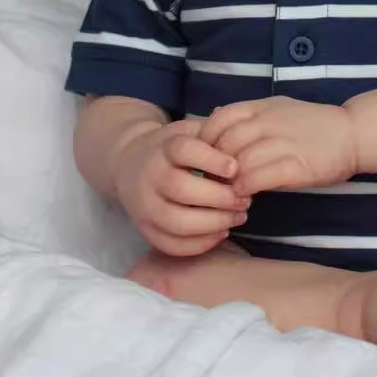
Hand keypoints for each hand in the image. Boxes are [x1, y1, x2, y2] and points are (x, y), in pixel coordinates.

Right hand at [112, 119, 251, 256]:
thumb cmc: (173, 148)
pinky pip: (171, 245)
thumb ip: (215, 137)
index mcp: (164, 147)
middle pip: (181, 189)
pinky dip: (200, 243)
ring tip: (238, 217)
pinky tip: (221, 232)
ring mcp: (144, 205)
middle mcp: (150, 176)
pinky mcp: (145, 230)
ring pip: (176, 221)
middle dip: (219, 198)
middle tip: (244, 200)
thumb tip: (245, 150)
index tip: (235, 168)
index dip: (212, 160)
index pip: (184, 150)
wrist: (131, 163)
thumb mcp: (191, 132)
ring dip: (213, 223)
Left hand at [200, 97, 358, 195]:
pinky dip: (247, 188)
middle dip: (214, 165)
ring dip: (229, 180)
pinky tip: (246, 195)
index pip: (221, 117)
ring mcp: (284, 143)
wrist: (353, 133)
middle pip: (226, 142)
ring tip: (227, 191)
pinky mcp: (297, 166)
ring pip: (241, 161)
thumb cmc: (313, 125)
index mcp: (263, 107)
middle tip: (211, 180)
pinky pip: (260, 178)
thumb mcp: (278, 108)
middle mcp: (270, 121)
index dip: (206, 138)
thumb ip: (249, 113)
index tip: (204, 156)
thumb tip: (215, 115)